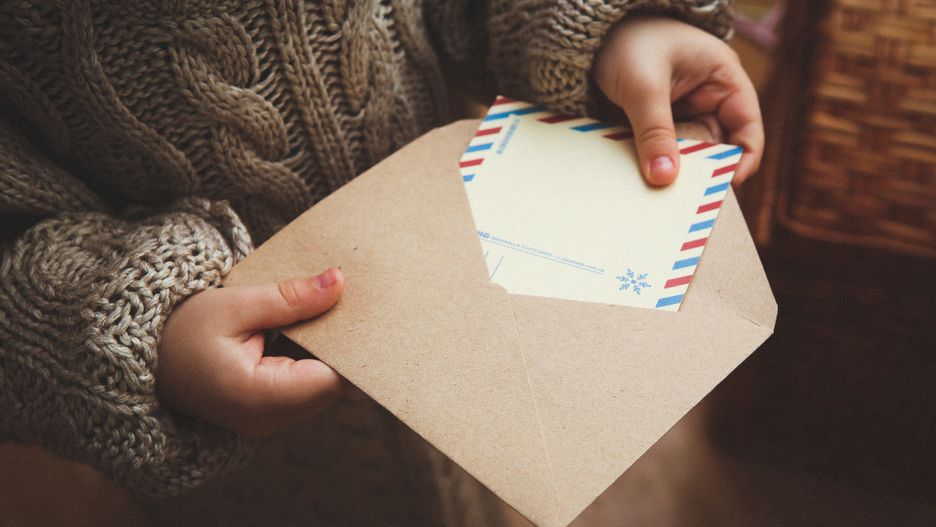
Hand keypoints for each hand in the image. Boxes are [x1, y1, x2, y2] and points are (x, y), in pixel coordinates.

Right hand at [156, 268, 345, 437]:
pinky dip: (311, 356)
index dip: (352, 345)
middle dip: (341, 343)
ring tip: (324, 307)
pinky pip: (305, 384)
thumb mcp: (234, 305)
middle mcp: (267, 419)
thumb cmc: (179, 331)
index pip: (334, 378)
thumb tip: (338, 283)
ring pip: (321, 384)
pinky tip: (307, 325)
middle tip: (347, 299)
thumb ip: (289, 298)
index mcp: (258, 398)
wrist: (141, 360)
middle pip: (332, 383)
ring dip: (326, 348)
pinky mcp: (268, 411)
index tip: (360, 309)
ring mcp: (268, 420)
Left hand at [594, 16, 763, 185]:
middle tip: (685, 198)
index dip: (742, 160)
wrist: (589, 36)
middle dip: (704, 171)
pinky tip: (645, 182)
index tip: (721, 187)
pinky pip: (665, 153)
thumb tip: (664, 178)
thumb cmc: (627, 42)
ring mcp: (684, 113)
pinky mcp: (658, 126)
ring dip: (678, 172)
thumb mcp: (643, 86)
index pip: (747, 127)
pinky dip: (658, 166)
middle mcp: (709, 98)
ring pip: (690, 154)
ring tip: (662, 194)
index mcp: (723, 79)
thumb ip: (654, 131)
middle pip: (719, 147)